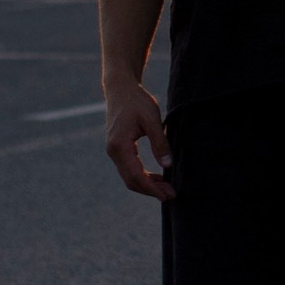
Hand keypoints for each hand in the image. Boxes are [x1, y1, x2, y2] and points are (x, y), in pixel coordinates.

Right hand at [103, 79, 174, 199]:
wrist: (120, 89)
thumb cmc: (137, 101)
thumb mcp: (152, 120)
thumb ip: (160, 143)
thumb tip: (167, 165)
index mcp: (120, 147)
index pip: (136, 176)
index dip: (152, 189)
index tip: (168, 195)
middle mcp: (113, 152)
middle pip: (131, 180)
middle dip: (151, 190)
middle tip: (172, 195)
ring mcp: (114, 151)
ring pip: (129, 176)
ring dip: (148, 184)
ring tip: (167, 188)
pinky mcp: (118, 148)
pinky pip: (129, 168)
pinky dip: (143, 176)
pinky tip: (158, 177)